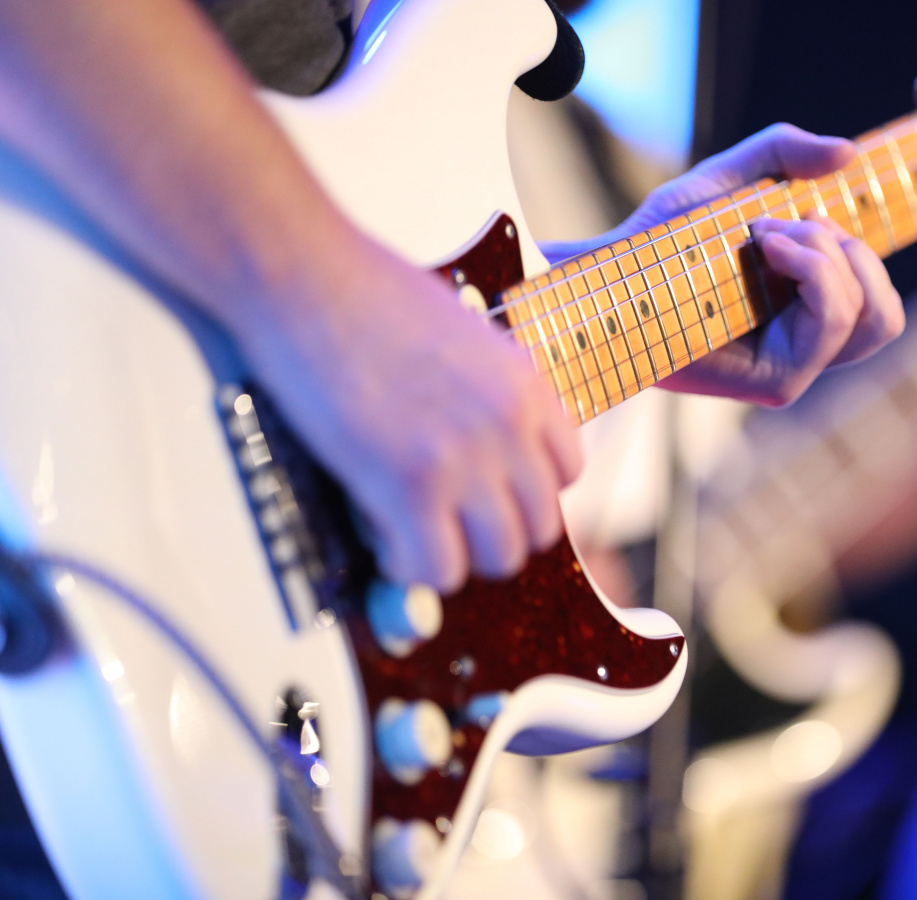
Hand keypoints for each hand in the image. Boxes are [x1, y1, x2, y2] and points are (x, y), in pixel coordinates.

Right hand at [232, 234, 582, 591]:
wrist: (307, 276)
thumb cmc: (365, 293)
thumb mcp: (463, 333)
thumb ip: (485, 389)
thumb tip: (475, 434)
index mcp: (526, 386)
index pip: (566, 474)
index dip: (521, 492)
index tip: (486, 493)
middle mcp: (509, 425)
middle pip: (538, 527)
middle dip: (488, 532)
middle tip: (444, 520)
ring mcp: (466, 458)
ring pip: (497, 557)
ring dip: (453, 554)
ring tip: (410, 528)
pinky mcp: (411, 485)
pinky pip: (435, 568)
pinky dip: (409, 566)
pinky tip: (381, 533)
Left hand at [621, 124, 905, 405]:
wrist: (613, 271)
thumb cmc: (663, 238)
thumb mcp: (729, 178)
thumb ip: (786, 154)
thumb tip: (851, 153)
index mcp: (807, 315)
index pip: (880, 306)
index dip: (870, 253)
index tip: (810, 209)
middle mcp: (805, 349)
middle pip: (885, 316)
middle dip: (850, 250)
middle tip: (787, 226)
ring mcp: (795, 369)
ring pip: (868, 317)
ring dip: (829, 255)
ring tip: (769, 236)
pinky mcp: (776, 382)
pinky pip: (831, 323)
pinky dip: (812, 269)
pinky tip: (765, 248)